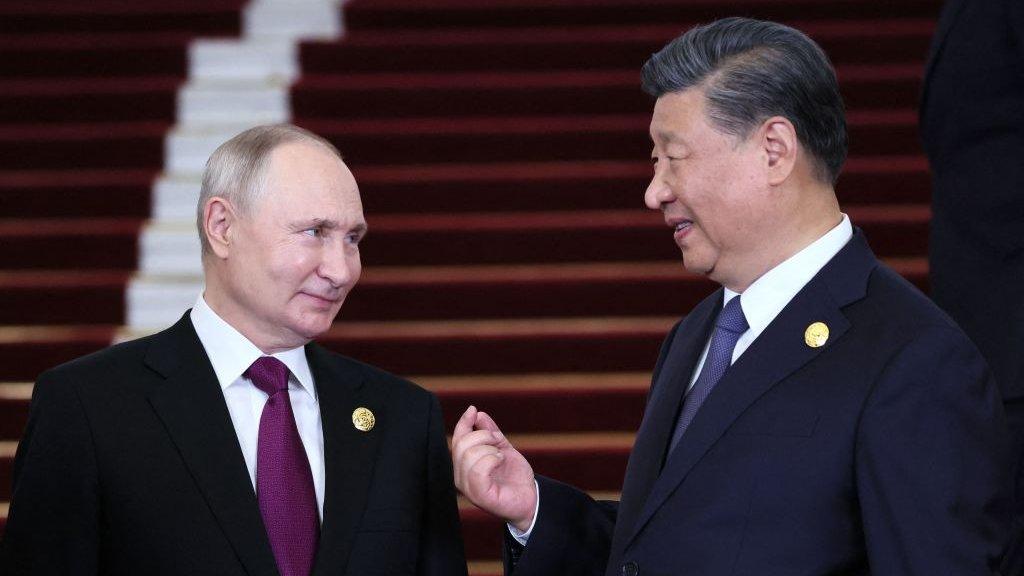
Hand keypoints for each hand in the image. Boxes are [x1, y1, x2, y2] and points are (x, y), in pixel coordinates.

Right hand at [451, 405, 536, 531]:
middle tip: (499, 442)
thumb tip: (477, 414)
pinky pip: (478, 469)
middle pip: (461, 445)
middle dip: (484, 436)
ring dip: (490, 448)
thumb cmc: (515, 477)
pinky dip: (492, 459)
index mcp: (464, 466)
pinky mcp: (479, 496)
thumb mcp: (502, 448)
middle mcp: (461, 477)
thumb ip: (490, 433)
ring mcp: (468, 488)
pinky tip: (501, 460)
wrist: (530, 498)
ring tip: (501, 455)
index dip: (463, 423)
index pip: (456, 440)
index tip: (473, 410)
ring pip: (469, 455)